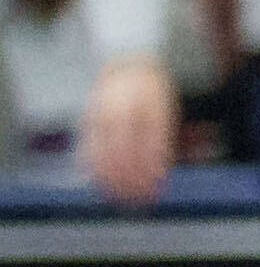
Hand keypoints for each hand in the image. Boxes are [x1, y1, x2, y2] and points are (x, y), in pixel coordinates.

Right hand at [81, 56, 177, 205]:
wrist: (126, 63)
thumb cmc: (151, 94)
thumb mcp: (165, 111)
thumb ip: (162, 140)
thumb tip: (159, 174)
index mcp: (150, 110)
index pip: (150, 149)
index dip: (150, 175)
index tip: (153, 193)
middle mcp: (124, 113)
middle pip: (126, 155)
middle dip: (131, 182)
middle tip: (137, 203)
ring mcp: (103, 116)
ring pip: (104, 154)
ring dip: (111, 181)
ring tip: (118, 199)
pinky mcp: (89, 120)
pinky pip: (87, 147)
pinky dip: (93, 167)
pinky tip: (98, 183)